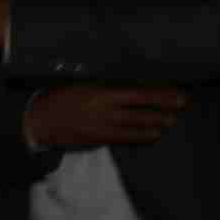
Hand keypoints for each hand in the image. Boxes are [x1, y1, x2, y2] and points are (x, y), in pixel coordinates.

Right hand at [26, 84, 188, 149]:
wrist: (36, 119)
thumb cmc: (59, 95)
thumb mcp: (82, 82)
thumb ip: (104, 83)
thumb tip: (130, 81)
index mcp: (101, 91)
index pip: (137, 92)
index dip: (159, 93)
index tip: (175, 91)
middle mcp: (104, 109)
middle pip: (141, 107)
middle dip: (164, 106)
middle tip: (183, 103)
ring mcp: (101, 125)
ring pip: (134, 124)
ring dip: (155, 122)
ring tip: (171, 122)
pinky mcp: (97, 138)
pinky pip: (123, 138)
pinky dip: (139, 136)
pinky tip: (153, 135)